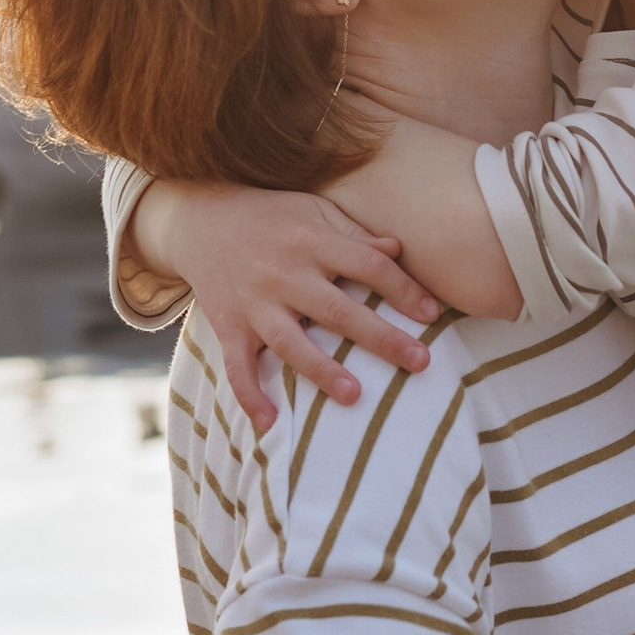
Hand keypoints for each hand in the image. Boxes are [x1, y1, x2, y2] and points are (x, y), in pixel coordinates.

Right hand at [130, 183, 441, 431]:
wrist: (201, 218)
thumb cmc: (270, 216)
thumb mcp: (312, 211)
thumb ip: (353, 233)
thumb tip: (398, 249)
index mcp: (311, 241)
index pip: (367, 265)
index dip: (402, 289)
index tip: (433, 313)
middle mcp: (284, 274)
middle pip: (338, 310)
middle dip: (381, 337)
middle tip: (420, 362)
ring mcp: (254, 304)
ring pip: (291, 343)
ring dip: (322, 370)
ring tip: (355, 396)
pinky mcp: (228, 326)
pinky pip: (238, 367)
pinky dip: (250, 395)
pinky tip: (270, 423)